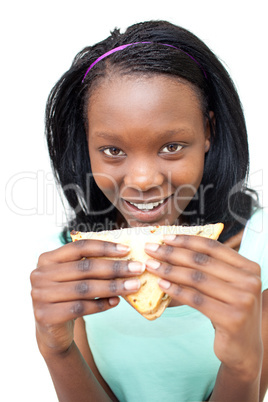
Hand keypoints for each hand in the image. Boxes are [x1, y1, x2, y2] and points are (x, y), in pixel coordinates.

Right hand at [30, 239, 142, 355]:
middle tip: (137, 268)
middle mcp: (40, 274)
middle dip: (115, 268)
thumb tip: (126, 256)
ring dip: (113, 287)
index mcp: (47, 258)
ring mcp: (40, 295)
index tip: (127, 250)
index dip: (104, 247)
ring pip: (84, 289)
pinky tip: (116, 302)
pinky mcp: (45, 315)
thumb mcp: (74, 277)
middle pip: (84, 268)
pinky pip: (80, 308)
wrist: (52, 330)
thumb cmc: (68, 296)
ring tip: (133, 286)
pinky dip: (101, 304)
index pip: (79, 247)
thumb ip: (90, 265)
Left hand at [145, 234, 262, 379]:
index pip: (213, 247)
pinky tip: (161, 285)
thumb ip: (209, 268)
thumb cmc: (228, 311)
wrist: (244, 348)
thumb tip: (171, 248)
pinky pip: (196, 299)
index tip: (165, 237)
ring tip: (151, 266)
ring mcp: (243, 300)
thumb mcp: (224, 286)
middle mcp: (250, 280)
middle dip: (172, 253)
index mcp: (249, 267)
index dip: (186, 240)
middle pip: (202, 261)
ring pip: (197, 279)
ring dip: (169, 270)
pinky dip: (176, 290)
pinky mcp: (233, 318)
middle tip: (151, 249)